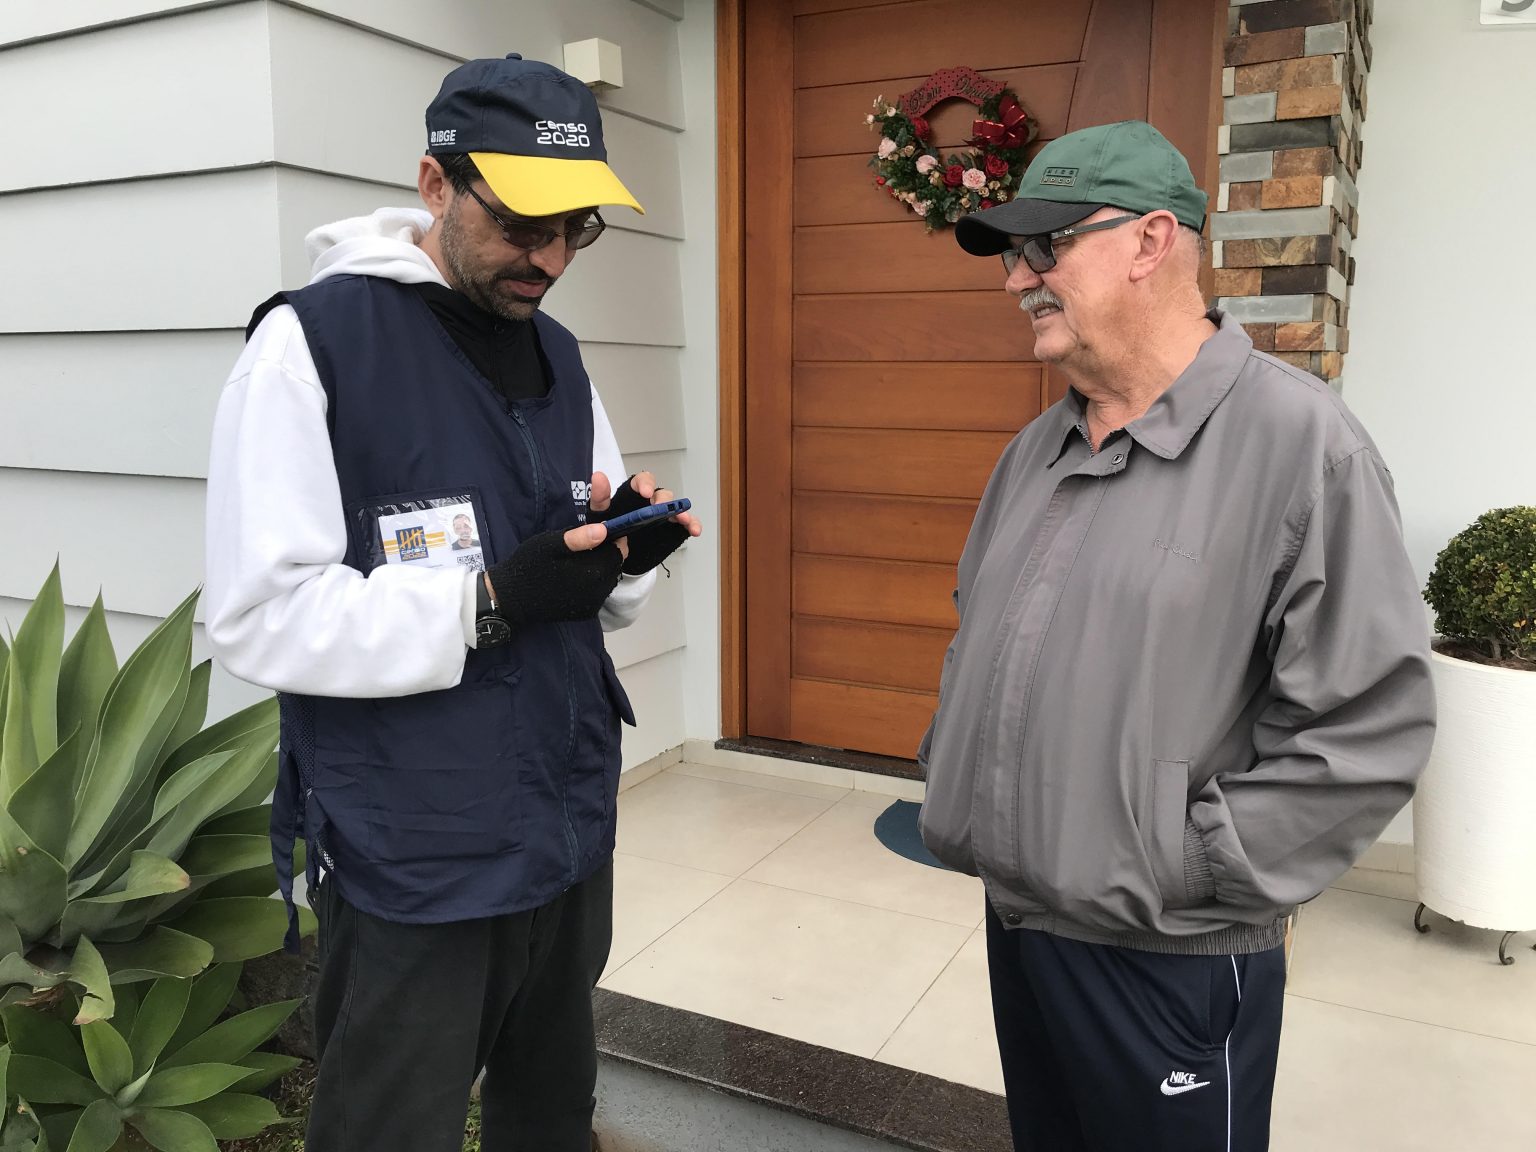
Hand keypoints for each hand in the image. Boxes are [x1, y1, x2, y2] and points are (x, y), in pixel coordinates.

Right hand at [485, 526, 623, 625]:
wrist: (510, 599)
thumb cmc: (529, 566)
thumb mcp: (551, 544)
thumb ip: (579, 538)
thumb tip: (604, 530)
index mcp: (593, 573)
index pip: (619, 551)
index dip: (613, 538)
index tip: (601, 531)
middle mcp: (599, 592)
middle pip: (615, 566)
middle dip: (607, 553)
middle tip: (587, 545)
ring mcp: (593, 605)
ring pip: (609, 580)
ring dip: (601, 568)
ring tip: (579, 560)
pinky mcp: (585, 613)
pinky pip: (599, 593)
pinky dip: (593, 582)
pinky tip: (576, 577)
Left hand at [595, 472, 703, 574]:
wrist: (616, 555)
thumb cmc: (607, 532)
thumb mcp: (596, 518)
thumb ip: (596, 502)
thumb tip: (598, 490)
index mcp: (631, 496)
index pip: (640, 481)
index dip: (645, 483)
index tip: (645, 493)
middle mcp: (649, 503)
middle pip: (661, 495)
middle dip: (664, 500)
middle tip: (660, 508)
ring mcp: (662, 517)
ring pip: (675, 508)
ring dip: (681, 512)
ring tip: (683, 519)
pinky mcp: (671, 530)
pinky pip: (685, 524)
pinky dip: (692, 525)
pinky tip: (693, 529)